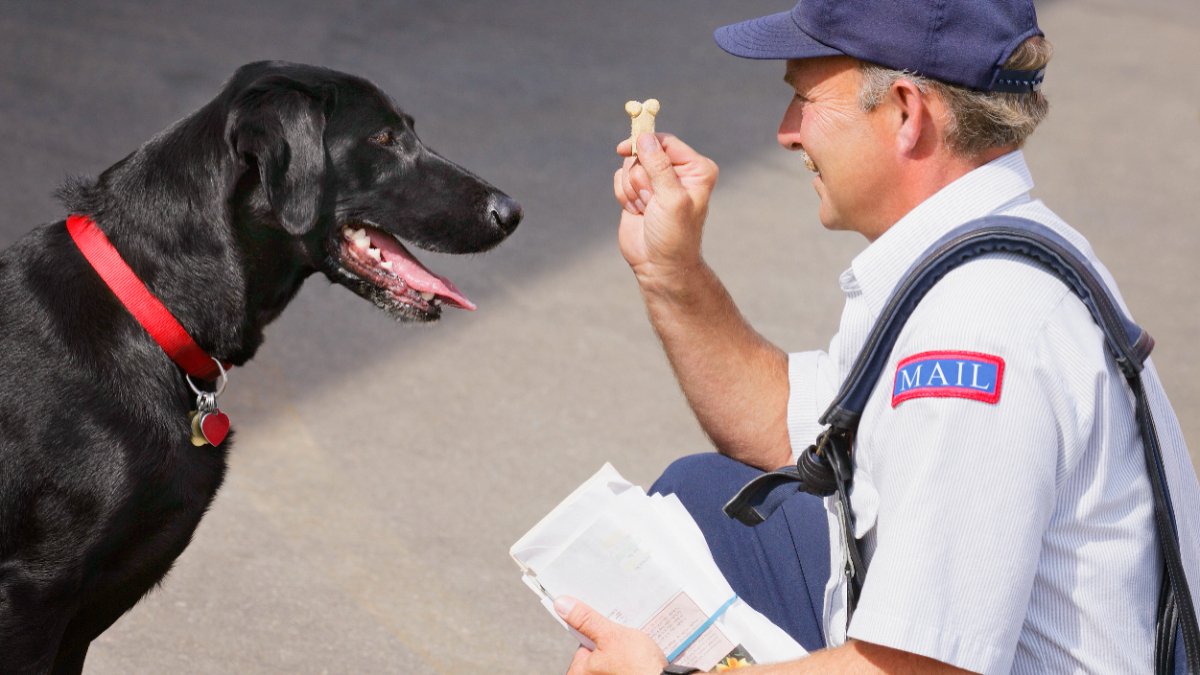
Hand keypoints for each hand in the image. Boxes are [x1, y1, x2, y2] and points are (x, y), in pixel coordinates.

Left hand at [556, 596, 667, 674]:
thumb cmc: (637, 667)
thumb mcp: (610, 635)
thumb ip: (586, 620)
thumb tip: (563, 605)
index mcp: (580, 672)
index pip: (580, 642)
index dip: (592, 628)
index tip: (601, 618)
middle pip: (596, 647)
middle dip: (609, 635)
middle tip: (620, 630)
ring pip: (612, 652)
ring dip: (621, 642)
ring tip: (632, 638)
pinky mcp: (626, 674)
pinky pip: (623, 659)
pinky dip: (630, 651)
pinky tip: (639, 647)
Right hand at [613, 133, 718, 284]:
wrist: (659, 265)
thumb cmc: (674, 235)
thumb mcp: (671, 199)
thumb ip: (659, 167)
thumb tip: (644, 137)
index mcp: (696, 168)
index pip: (666, 143)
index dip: (645, 143)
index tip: (624, 148)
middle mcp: (677, 171)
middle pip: (644, 152)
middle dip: (641, 178)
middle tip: (651, 201)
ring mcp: (656, 180)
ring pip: (629, 165)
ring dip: (632, 189)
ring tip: (646, 209)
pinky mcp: (637, 190)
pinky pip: (620, 178)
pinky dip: (624, 195)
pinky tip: (637, 211)